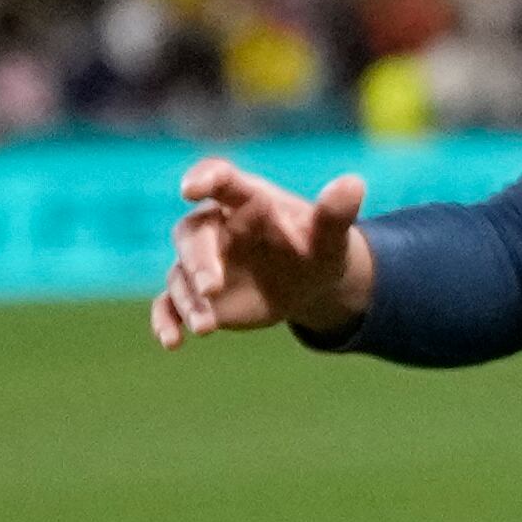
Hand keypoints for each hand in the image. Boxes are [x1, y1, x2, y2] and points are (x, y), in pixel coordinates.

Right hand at [151, 160, 375, 347]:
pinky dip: (166, 320)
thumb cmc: (317, 247)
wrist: (312, 282)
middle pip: (193, 234)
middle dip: (199, 259)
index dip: (204, 179)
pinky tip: (172, 341)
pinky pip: (170, 304)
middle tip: (211, 286)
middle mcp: (216, 227)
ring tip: (206, 327)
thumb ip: (335, 212)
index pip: (219, 179)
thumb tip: (354, 183)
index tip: (192, 189)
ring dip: (189, 300)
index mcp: (245, 199)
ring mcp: (202, 261)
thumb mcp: (331, 234)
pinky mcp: (198, 295)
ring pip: (181, 274)